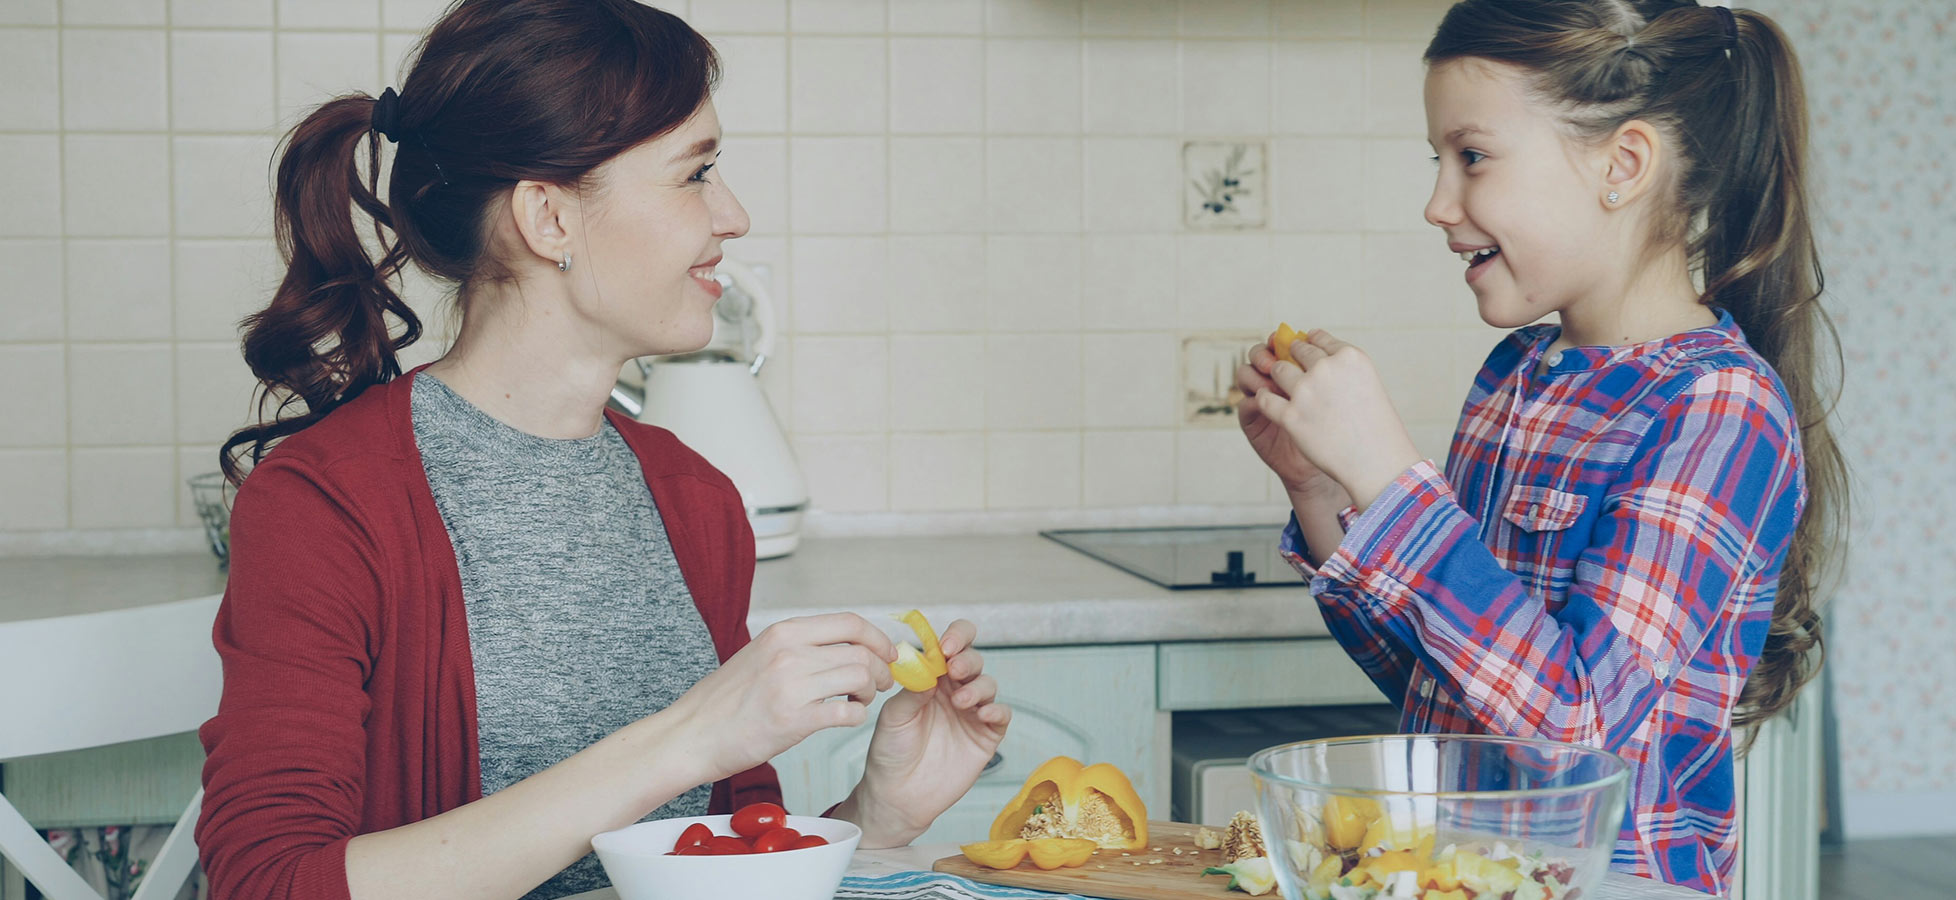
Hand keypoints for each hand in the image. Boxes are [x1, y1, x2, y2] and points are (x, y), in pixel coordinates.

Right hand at [661, 613, 896, 786]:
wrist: (691, 735)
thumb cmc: (723, 701)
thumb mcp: (760, 654)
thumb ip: (798, 647)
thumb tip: (844, 647)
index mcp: (783, 632)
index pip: (850, 623)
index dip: (878, 638)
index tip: (888, 654)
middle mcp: (789, 653)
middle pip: (862, 652)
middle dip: (880, 670)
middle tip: (878, 685)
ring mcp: (791, 686)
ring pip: (860, 678)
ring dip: (869, 693)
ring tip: (857, 702)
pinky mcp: (793, 721)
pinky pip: (847, 712)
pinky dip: (855, 716)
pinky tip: (844, 718)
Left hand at [834, 619, 1010, 848]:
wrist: (898, 795)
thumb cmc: (891, 752)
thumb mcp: (894, 716)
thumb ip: (913, 690)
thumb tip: (931, 665)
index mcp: (931, 678)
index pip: (950, 646)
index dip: (955, 637)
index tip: (946, 646)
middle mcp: (954, 690)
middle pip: (973, 660)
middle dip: (967, 660)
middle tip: (954, 670)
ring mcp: (972, 713)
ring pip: (988, 684)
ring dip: (978, 687)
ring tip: (961, 702)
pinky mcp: (986, 736)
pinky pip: (1001, 715)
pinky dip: (997, 710)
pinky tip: (983, 715)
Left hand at [1254, 330, 1423, 509]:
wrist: (1377, 464)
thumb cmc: (1377, 428)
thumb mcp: (1368, 384)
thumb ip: (1343, 368)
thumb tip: (1317, 357)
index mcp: (1350, 356)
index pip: (1318, 338)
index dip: (1308, 343)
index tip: (1304, 348)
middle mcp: (1326, 369)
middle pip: (1295, 350)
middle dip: (1290, 356)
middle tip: (1288, 365)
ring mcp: (1305, 392)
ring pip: (1277, 370)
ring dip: (1277, 376)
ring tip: (1278, 384)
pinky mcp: (1291, 417)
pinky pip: (1266, 399)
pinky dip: (1266, 399)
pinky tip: (1269, 403)